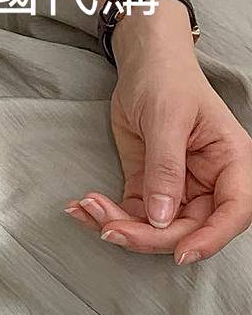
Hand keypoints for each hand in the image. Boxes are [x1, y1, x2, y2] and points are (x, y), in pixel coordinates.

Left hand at [67, 13, 251, 263]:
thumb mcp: (167, 118)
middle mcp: (210, 182)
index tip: (181, 253)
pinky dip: (107, 215)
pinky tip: (81, 208)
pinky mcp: (148, 187)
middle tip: (108, 227)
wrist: (142, 61)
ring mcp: (179, 188)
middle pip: (189, 228)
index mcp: (231, 164)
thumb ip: (166, 168)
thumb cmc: (166, 79)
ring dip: (120, 226)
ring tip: (85, 209)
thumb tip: (163, 217)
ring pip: (157, 227)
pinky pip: (132, 213)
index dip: (210, 239)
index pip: (233, 212)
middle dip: (148, 235)